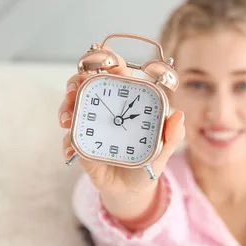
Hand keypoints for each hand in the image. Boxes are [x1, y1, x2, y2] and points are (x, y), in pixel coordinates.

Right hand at [57, 44, 185, 219]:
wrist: (133, 189)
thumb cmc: (148, 161)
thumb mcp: (164, 148)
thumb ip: (173, 134)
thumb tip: (179, 115)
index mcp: (126, 103)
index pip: (115, 75)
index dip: (107, 60)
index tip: (100, 56)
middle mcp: (105, 110)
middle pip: (85, 85)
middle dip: (76, 80)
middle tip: (74, 88)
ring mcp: (90, 126)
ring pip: (71, 107)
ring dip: (65, 108)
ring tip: (67, 119)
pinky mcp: (80, 146)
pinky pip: (69, 140)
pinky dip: (68, 143)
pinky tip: (71, 149)